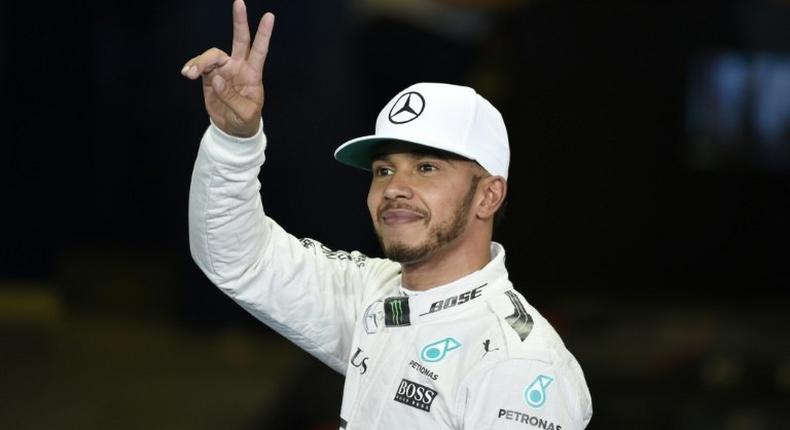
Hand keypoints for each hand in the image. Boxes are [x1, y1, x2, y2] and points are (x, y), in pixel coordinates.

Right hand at [181, 0, 273, 137]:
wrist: (232, 130)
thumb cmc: (245, 120)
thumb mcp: (244, 114)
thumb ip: (231, 97)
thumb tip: (217, 80)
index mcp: (253, 74)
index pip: (260, 50)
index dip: (264, 34)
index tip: (269, 16)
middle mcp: (239, 67)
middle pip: (239, 40)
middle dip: (239, 21)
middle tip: (239, 3)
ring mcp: (224, 70)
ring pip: (212, 55)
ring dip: (200, 61)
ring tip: (190, 74)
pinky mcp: (210, 76)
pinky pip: (199, 65)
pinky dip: (192, 66)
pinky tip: (187, 73)